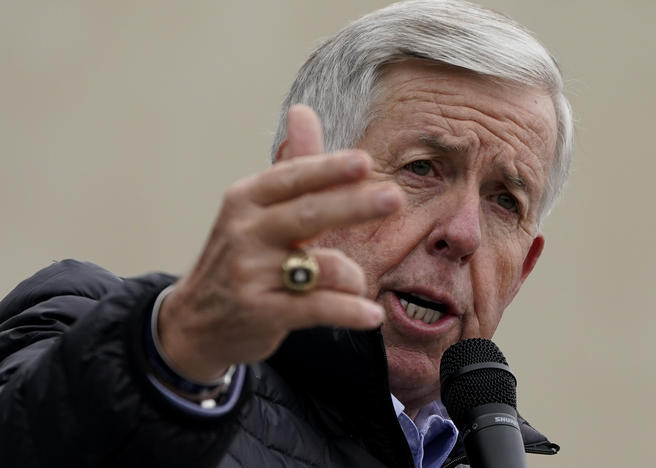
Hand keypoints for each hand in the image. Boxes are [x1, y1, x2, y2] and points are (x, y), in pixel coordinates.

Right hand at [158, 105, 403, 380]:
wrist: (196, 323)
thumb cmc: (241, 258)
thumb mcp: (257, 210)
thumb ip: (291, 167)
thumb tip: (303, 110)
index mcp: (246, 200)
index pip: (292, 178)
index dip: (328, 170)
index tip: (364, 162)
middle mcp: (244, 232)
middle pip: (308, 214)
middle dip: (353, 205)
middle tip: (394, 198)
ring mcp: (250, 274)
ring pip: (322, 267)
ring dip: (352, 276)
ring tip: (358, 284)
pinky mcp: (260, 313)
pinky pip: (317, 308)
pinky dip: (349, 311)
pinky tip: (371, 316)